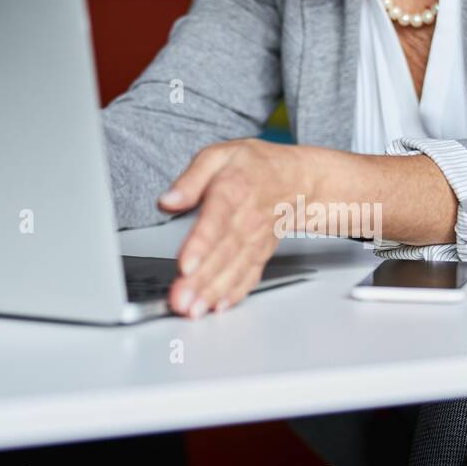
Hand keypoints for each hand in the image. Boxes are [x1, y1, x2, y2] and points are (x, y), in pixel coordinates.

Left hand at [157, 139, 310, 316]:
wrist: (298, 180)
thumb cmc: (255, 167)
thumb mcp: (220, 156)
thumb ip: (191, 179)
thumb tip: (168, 200)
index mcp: (233, 190)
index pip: (216, 221)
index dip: (201, 244)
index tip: (186, 265)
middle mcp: (247, 220)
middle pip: (222, 253)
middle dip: (201, 280)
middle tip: (181, 300)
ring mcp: (256, 240)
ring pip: (234, 269)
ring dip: (214, 292)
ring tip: (194, 309)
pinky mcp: (260, 254)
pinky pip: (249, 276)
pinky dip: (236, 294)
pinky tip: (220, 306)